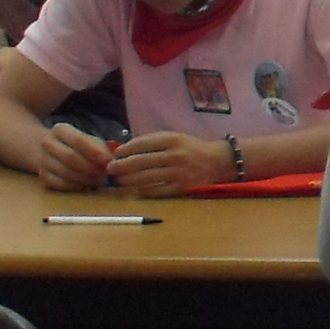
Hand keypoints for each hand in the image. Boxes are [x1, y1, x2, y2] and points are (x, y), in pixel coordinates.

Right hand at [35, 122, 116, 191]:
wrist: (44, 149)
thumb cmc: (74, 144)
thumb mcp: (86, 139)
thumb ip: (99, 147)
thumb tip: (110, 161)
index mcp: (59, 130)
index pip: (78, 140)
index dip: (95, 152)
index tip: (108, 161)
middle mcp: (47, 143)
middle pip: (70, 157)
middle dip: (90, 167)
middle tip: (105, 174)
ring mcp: (43, 161)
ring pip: (65, 172)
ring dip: (85, 179)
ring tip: (98, 180)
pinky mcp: (42, 176)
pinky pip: (60, 184)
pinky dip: (76, 186)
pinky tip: (86, 185)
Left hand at [109, 130, 232, 196]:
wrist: (219, 162)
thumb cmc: (192, 149)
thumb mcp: (176, 138)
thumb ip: (154, 142)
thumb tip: (126, 149)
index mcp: (172, 139)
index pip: (142, 143)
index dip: (125, 149)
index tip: (116, 154)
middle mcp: (174, 155)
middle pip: (140, 162)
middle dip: (121, 166)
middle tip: (111, 169)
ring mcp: (178, 173)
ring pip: (145, 178)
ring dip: (128, 180)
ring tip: (120, 180)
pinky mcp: (181, 188)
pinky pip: (156, 191)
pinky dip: (144, 191)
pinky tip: (138, 189)